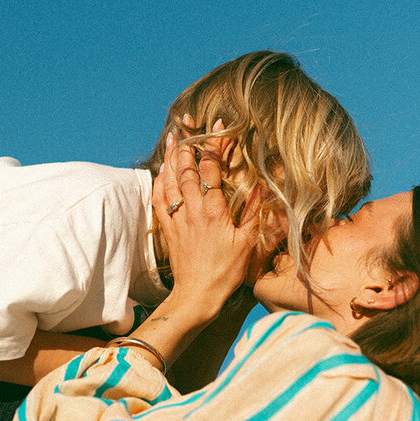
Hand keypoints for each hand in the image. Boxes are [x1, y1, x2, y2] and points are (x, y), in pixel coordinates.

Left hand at [154, 131, 259, 318]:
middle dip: (187, 144)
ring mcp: (177, 218)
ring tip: (172, 138)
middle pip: (185, 169)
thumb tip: (260, 186)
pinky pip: (159, 199)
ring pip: (169, 180)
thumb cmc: (225, 272)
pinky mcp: (168, 229)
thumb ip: (253, 213)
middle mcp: (192, 210)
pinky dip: (159, 181)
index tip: (218, 126)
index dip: (214, 145)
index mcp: (213, 210)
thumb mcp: (247, 243)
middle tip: (188, 125)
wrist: (197, 295)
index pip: (210, 169)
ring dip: (170, 158)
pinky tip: (161, 172)